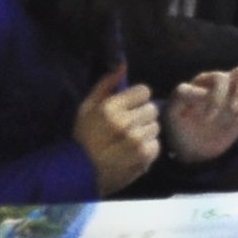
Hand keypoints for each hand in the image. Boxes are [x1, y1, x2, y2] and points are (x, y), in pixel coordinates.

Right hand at [73, 68, 159, 192]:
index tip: (126, 108)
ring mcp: (136, 141)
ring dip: (146, 131)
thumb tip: (123, 64)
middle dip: (142, 115)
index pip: (144, 91)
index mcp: (110, 108)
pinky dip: (148, 147)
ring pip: (156, 126)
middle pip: (152, 108)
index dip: (136, 99)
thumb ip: (106, 84)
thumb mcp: (87, 107)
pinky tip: (133, 151)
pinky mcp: (144, 156)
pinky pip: (157, 144)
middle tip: (127, 126)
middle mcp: (125, 123)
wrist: (80, 173)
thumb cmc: (83, 137)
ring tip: (129, 140)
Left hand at [160, 67, 237, 163]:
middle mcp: (225, 83)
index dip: (217, 98)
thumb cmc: (180, 127)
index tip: (207, 119)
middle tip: (232, 111)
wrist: (191, 147)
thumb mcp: (172, 112)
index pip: (221, 78)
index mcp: (205, 81)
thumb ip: (182, 96)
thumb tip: (205, 93)